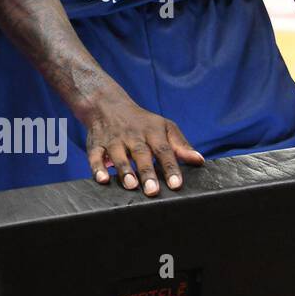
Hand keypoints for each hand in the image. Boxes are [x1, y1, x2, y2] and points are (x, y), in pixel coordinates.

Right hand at [80, 85, 203, 195]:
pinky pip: (95, 156)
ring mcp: (113, 140)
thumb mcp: (164, 127)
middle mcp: (132, 136)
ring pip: (118, 155)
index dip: (170, 167)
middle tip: (152, 191)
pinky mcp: (96, 144)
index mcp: (152, 132)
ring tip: (131, 185)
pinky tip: (101, 179)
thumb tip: (199, 161)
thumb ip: (180, 145)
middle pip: (141, 154)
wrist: (107, 104)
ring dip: (124, 170)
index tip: (176, 184)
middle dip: (147, 172)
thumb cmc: (141, 121)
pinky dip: (97, 167)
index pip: (163, 150)